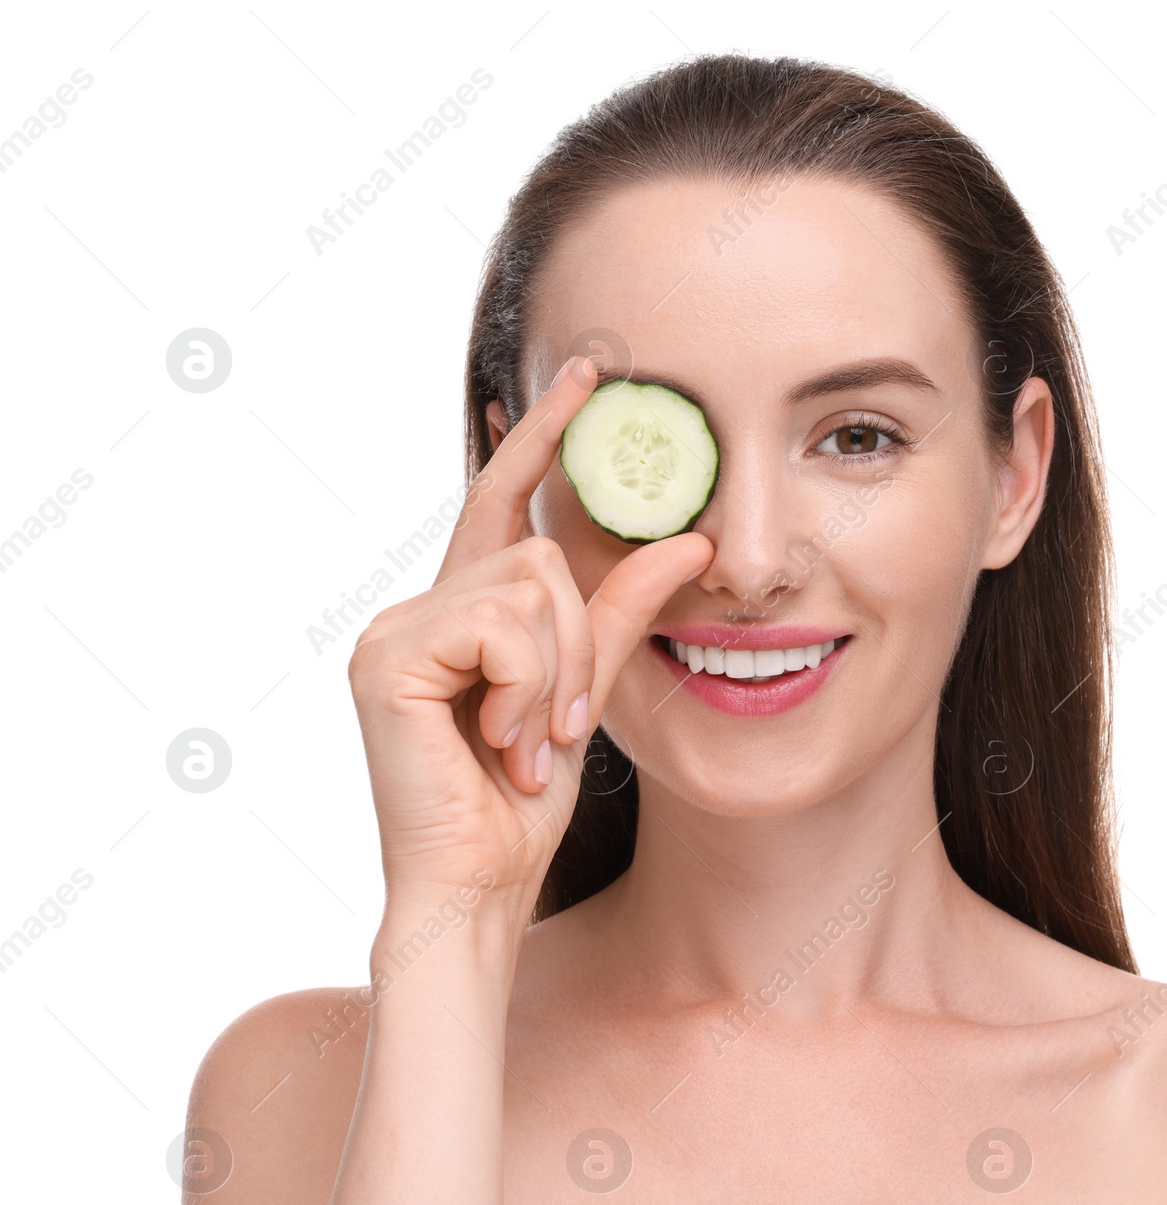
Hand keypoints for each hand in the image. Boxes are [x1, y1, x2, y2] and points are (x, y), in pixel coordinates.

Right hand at [345, 354, 713, 916]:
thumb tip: (689, 539)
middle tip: (558, 725)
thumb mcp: (586, 687)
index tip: (590, 371)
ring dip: (555, 674)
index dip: (543, 433)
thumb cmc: (521, 798)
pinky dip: (527, 688)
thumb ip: (623, 611)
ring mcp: (393, 627)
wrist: (478, 885)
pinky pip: (504, 626)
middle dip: (574, 641)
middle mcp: (419, 605)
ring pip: (530, 584)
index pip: (505, 496)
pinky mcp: (386, 657)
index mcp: (463, 608)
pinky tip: (501, 743)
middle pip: (539, 551)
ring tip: (525, 741)